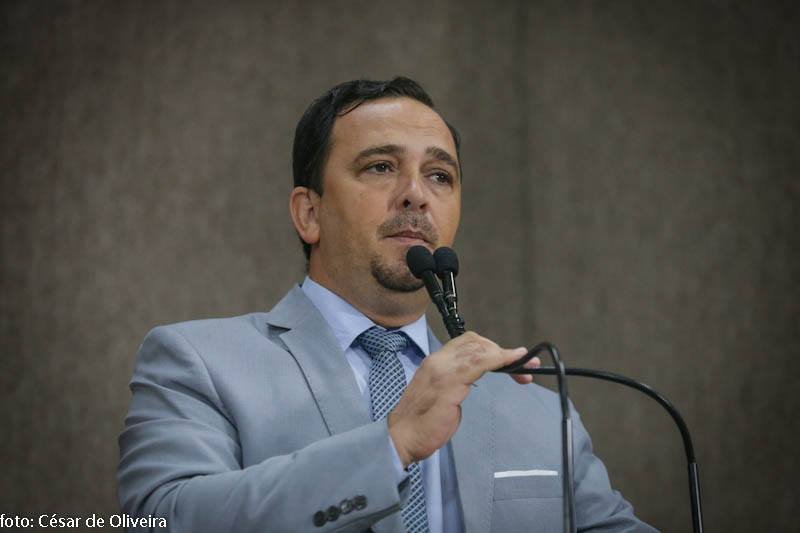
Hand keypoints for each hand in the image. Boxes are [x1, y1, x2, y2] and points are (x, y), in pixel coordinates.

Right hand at [387, 331, 539, 466]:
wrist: (401, 438)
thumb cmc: (421, 423)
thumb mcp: (441, 396)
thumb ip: (456, 383)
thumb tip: (472, 380)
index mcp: (435, 362)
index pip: (467, 343)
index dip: (492, 348)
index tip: (511, 360)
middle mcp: (438, 361)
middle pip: (476, 342)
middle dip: (502, 352)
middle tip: (523, 367)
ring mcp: (443, 370)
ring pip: (479, 349)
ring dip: (506, 356)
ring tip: (524, 368)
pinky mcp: (449, 383)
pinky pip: (479, 362)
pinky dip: (499, 359)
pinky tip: (513, 362)